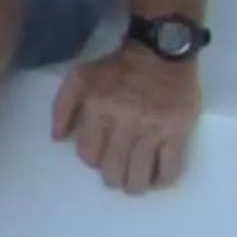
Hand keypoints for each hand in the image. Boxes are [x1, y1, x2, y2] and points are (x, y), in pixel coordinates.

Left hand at [51, 43, 200, 192]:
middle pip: (112, 169)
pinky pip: (169, 168)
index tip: (99, 156)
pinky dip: (162, 180)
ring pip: (138, 174)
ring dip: (133, 185)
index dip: (92, 159)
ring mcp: (152, 129)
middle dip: (112, 178)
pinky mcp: (177, 132)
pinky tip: (157, 180)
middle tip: (116, 175)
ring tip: (134, 184)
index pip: (88, 154)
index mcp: (97, 109)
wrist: (161, 51)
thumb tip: (58, 139)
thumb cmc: (117, 67)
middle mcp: (124, 122)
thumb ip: (62, 107)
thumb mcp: (80, 78)